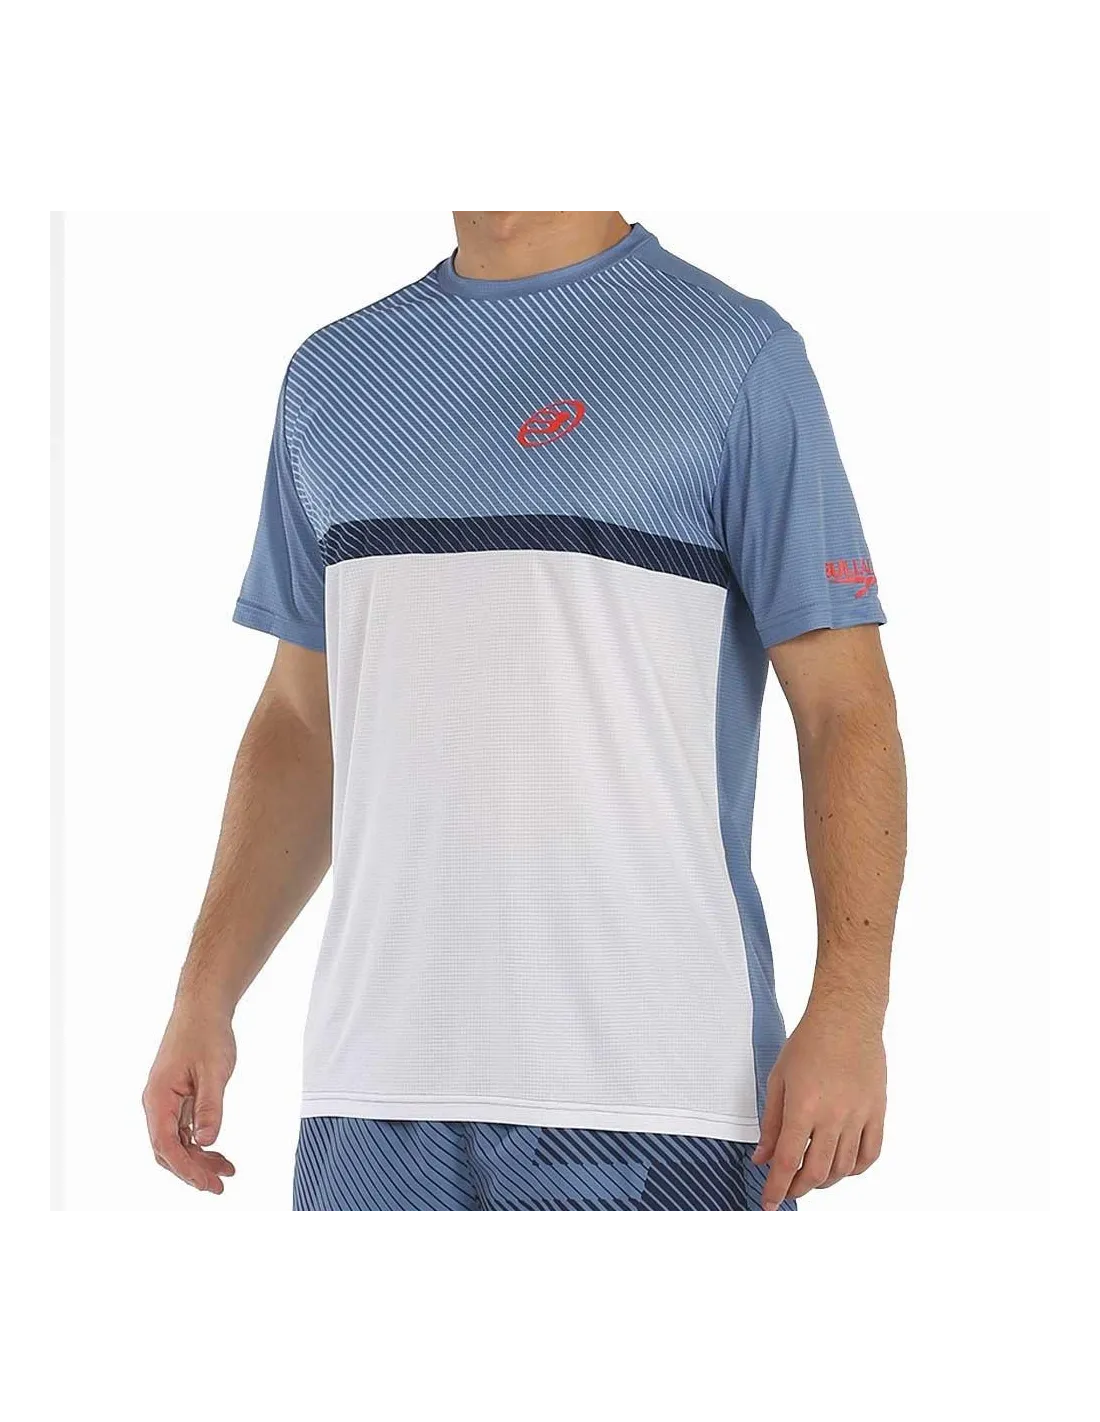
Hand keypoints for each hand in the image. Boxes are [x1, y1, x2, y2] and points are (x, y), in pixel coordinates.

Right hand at [142, 1006, 236, 1192]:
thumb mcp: (214, 1071)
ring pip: (176, 1142)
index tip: (205, 1183)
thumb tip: (206, 1141)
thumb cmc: (206, 1034)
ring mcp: (165, 1102)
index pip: (166, 1144)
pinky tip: (217, 1152)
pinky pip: (183, 1129)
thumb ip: (210, 1107)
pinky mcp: (176, 1098)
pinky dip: (199, 1143)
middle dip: (192, 1170)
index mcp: (158, 1098)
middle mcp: (156, 1103)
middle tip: (219, 1185)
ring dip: (198, 1159)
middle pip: (167, 1150)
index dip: (185, 1168)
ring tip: (226, 1171)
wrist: (202, 1009)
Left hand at [752, 1006, 885, 1212]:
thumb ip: (771, 1123)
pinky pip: (870, 1154)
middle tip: (787, 1192)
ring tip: (810, 1179)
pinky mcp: (877, 1113)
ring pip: (843, 1169)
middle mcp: (832, 1117)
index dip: (777, 1188)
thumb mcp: (778, 1080)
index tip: (769, 1203)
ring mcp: (858, 1116)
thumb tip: (763, 1157)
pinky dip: (855, 1170)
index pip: (788, 1163)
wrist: (846, 1019)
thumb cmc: (809, 1043)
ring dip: (824, 1182)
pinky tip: (842, 1168)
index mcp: (803, 1108)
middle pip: (816, 1172)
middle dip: (797, 1190)